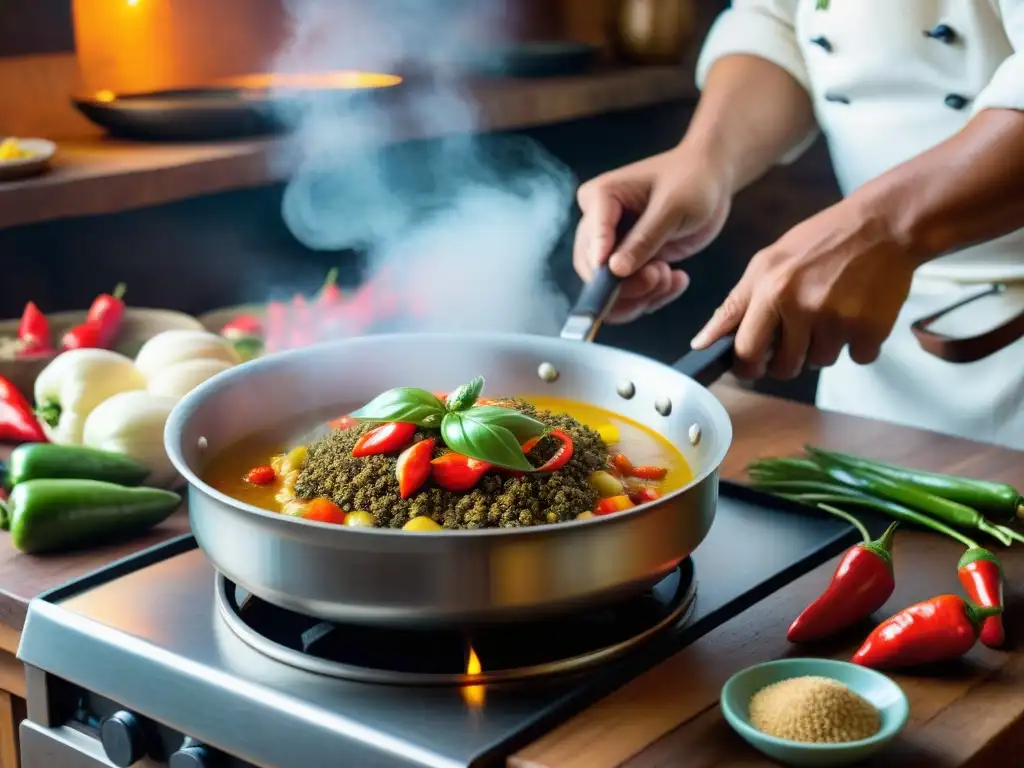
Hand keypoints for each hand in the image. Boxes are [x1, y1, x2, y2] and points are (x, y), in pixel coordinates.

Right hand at [573, 146, 731, 322]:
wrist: (711, 181)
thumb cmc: (692, 181)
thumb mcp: (673, 208)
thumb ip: (644, 239)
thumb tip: (614, 270)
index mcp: (600, 198)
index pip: (591, 239)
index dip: (600, 265)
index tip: (616, 275)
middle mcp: (598, 224)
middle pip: (594, 270)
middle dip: (627, 285)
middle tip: (659, 276)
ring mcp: (612, 246)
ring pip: (610, 289)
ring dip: (642, 294)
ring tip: (672, 278)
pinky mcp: (628, 262)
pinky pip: (629, 293)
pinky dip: (652, 296)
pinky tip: (677, 280)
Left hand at [691, 197, 917, 379]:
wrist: (884, 225)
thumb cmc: (821, 241)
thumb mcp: (767, 263)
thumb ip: (735, 305)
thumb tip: (701, 342)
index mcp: (770, 290)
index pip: (745, 350)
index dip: (746, 365)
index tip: (752, 364)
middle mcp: (801, 307)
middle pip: (782, 367)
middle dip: (785, 361)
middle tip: (797, 337)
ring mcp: (837, 321)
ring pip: (819, 363)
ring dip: (823, 347)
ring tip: (832, 311)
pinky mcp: (870, 330)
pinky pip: (856, 358)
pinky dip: (857, 344)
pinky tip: (858, 313)